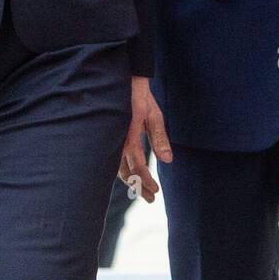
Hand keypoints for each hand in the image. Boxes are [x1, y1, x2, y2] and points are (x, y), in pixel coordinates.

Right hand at [118, 77, 172, 203]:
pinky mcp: (110, 137)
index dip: (145, 182)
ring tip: (142, 190)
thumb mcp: (154, 115)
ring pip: (117, 168)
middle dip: (138, 187)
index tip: (155, 192)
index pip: (137, 167)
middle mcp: (117, 142)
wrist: (123, 81)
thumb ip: (160, 138)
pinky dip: (122, 170)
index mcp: (128, 137)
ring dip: (130, 180)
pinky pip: (114, 159)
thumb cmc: (140, 97)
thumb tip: (168, 161)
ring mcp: (111, 140)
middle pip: (126, 173)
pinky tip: (130, 175)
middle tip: (151, 199)